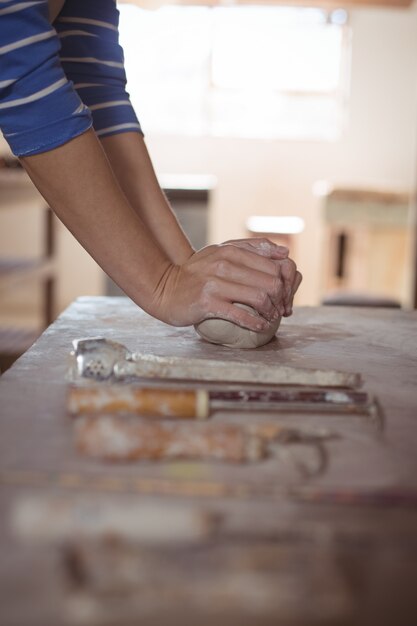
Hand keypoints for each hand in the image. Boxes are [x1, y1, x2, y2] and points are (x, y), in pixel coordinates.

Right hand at [149, 239, 301, 329]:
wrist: (164, 289)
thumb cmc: (197, 274)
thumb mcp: (220, 252)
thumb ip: (251, 248)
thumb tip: (284, 252)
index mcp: (230, 251)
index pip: (273, 266)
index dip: (285, 283)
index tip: (284, 296)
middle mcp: (223, 264)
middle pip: (270, 282)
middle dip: (281, 299)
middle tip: (280, 309)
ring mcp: (214, 284)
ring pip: (259, 297)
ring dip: (270, 311)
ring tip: (270, 317)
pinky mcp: (207, 303)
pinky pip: (240, 315)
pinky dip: (256, 323)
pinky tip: (260, 326)